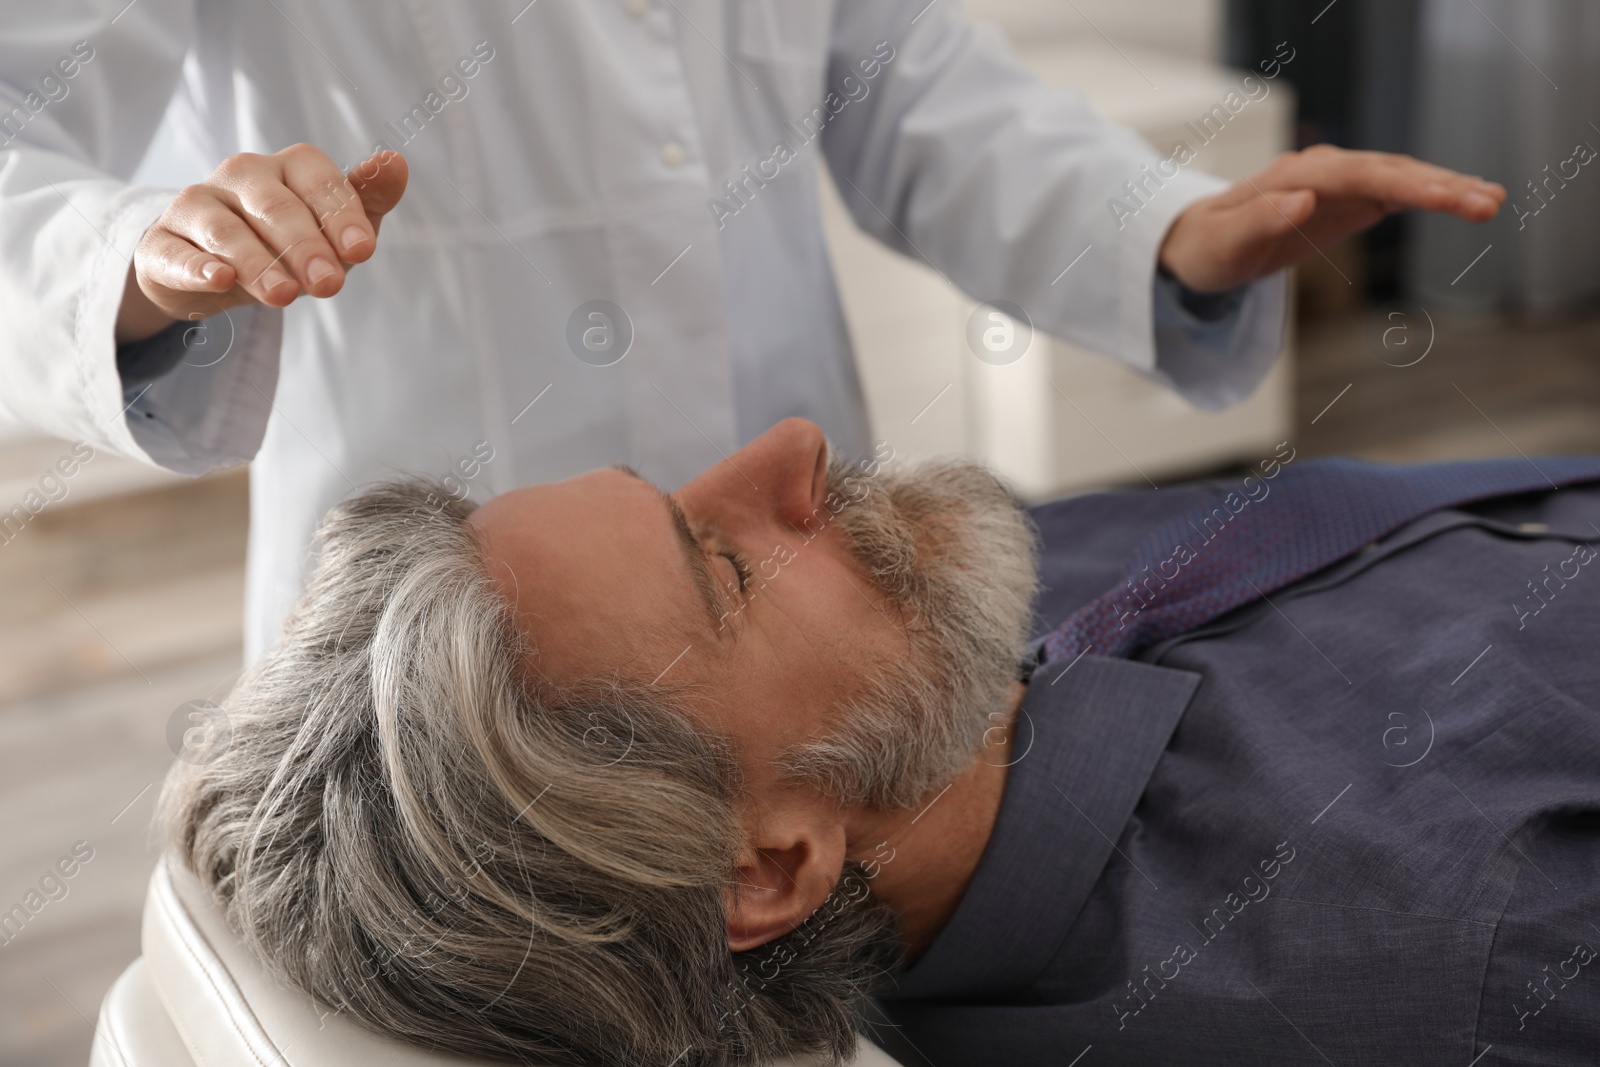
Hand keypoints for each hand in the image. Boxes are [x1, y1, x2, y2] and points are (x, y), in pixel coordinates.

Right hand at [116, 144, 408, 343]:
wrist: (213, 272)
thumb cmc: (287, 243)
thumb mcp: (333, 227)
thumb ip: (367, 199)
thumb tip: (395, 162)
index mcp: (287, 168)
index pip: (317, 180)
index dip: (341, 214)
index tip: (363, 252)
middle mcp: (240, 176)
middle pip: (273, 205)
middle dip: (304, 245)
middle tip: (330, 285)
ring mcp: (196, 207)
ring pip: (225, 229)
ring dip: (257, 262)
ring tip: (283, 296)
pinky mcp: (162, 244)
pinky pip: (176, 252)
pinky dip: (197, 267)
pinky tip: (220, 280)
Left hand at [1158, 144, 1505, 293]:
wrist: (1197, 243)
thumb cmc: (1207, 247)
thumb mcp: (1224, 244)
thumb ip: (1260, 219)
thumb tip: (1302, 198)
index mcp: (1298, 176)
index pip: (1362, 174)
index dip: (1406, 183)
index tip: (1445, 195)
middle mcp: (1324, 171)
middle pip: (1391, 171)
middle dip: (1440, 185)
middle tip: (1489, 203)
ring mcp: (1339, 184)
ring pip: (1400, 179)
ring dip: (1445, 189)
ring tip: (1492, 202)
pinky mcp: (1346, 202)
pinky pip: (1395, 194)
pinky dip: (1430, 197)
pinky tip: (1467, 202)